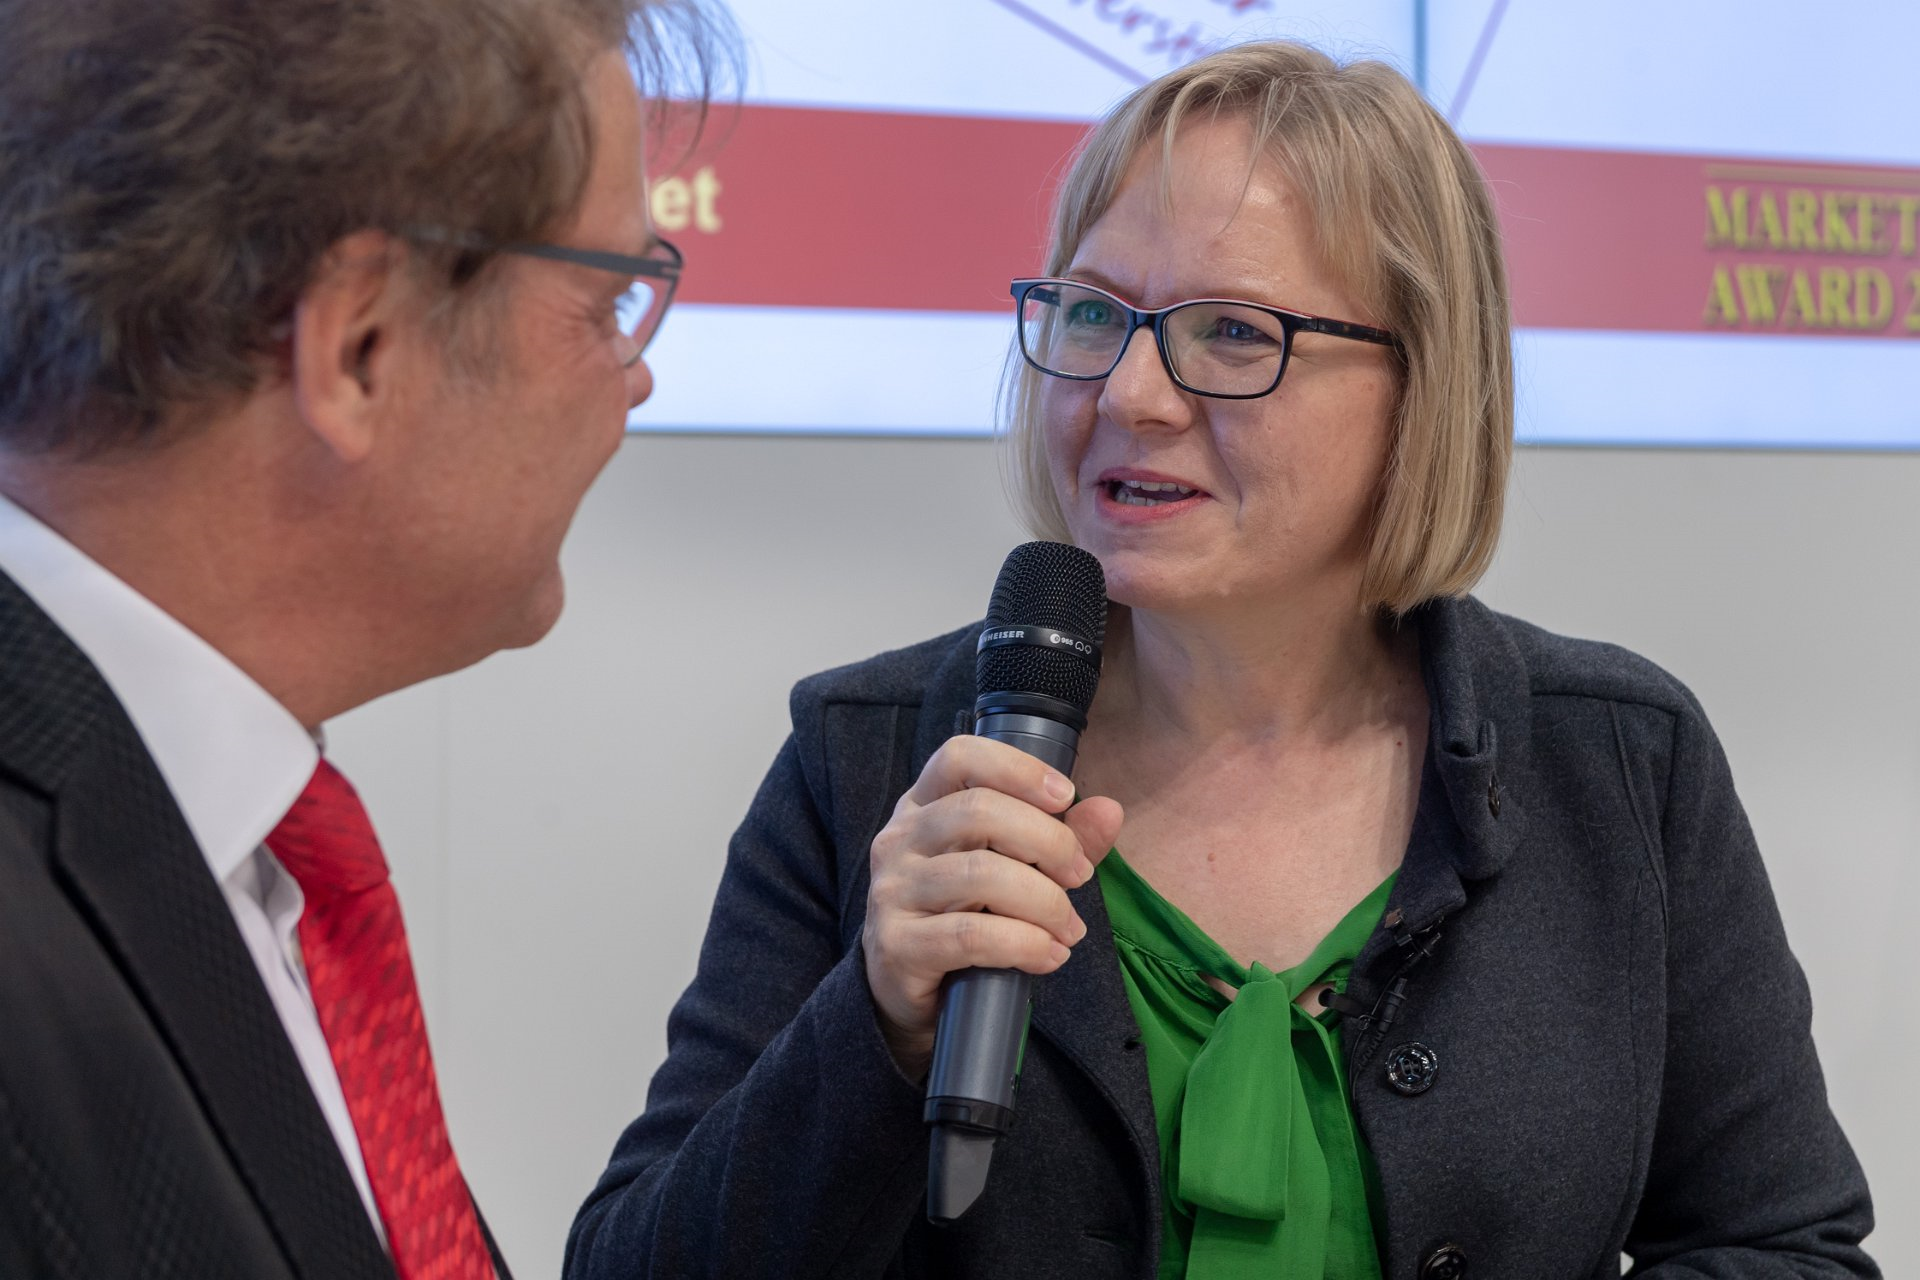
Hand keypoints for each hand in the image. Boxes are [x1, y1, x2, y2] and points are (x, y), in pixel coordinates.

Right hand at [861, 735, 1123, 1076]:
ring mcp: (892, 892)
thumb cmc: (964, 917)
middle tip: (1081, 876)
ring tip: (1069, 929)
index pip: (959, 756)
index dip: (1018, 769)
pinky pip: (972, 935)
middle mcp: (899, 840)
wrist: (911, 994)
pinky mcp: (897, 946)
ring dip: (1045, 902)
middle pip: (979, 811)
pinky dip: (1026, 944)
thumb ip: (1058, 839)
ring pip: (981, 875)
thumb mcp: (1010, 869)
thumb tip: (1109, 810)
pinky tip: (1048, 956)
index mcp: (923, 806)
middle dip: (1049, 842)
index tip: (1065, 797)